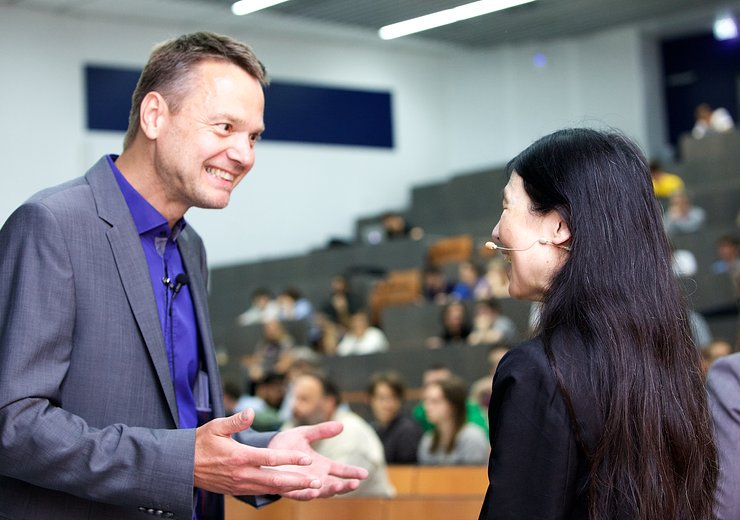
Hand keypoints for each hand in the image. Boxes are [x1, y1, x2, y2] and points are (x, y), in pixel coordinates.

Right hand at [194, 409, 322, 495]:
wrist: (183, 466)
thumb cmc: (200, 443)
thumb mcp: (215, 427)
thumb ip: (235, 421)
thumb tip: (251, 411)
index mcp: (239, 456)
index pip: (270, 459)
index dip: (290, 459)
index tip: (307, 459)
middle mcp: (242, 473)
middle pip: (275, 479)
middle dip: (298, 481)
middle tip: (318, 482)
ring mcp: (240, 484)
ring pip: (271, 489)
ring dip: (292, 488)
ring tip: (312, 488)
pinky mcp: (238, 490)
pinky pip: (262, 492)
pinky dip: (278, 492)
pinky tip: (292, 490)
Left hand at [268, 421, 368, 499]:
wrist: (263, 450)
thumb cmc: (286, 443)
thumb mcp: (305, 433)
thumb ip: (322, 431)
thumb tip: (342, 425)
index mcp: (322, 465)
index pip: (341, 470)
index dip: (352, 472)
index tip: (365, 473)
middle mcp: (315, 477)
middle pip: (334, 485)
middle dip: (345, 486)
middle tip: (355, 483)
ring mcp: (303, 484)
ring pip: (320, 492)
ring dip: (329, 490)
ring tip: (337, 486)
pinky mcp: (289, 488)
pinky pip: (299, 494)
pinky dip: (307, 494)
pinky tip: (314, 491)